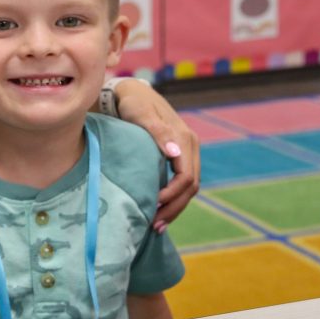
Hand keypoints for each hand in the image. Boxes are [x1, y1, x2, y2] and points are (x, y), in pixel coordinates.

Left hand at [113, 79, 199, 225]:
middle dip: (174, 208)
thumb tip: (174, 154)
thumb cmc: (131, 102)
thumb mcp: (140, 113)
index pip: (186, 177)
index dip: (172, 196)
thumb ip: (156, 131)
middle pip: (191, 187)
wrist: (129, 93)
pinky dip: (173, 199)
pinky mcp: (177, 156)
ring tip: (156, 225)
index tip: (152, 207)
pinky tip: (158, 211)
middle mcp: (189, 146)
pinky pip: (181, 182)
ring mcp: (185, 151)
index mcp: (184, 139)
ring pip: (188, 188)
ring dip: (175, 207)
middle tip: (154, 226)